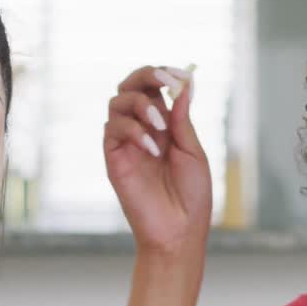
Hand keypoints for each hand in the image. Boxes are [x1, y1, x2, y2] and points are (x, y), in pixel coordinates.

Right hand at [104, 65, 212, 256]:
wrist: (179, 231)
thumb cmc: (191, 197)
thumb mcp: (193, 151)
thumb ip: (182, 119)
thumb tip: (184, 85)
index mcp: (164, 126)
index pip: (154, 87)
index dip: (164, 74)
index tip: (180, 74)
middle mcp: (142, 129)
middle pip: (130, 86)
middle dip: (146, 75)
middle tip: (164, 81)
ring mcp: (125, 143)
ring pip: (118, 102)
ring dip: (142, 105)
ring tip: (161, 127)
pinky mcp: (114, 158)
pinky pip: (113, 129)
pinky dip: (133, 130)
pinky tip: (152, 149)